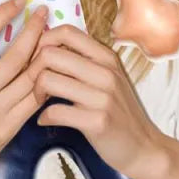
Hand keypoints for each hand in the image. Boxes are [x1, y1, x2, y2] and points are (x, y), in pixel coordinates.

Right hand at [0, 0, 47, 178]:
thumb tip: (5, 24)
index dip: (1, 16)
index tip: (19, 1)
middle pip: (11, 58)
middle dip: (32, 32)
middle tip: (43, 14)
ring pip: (27, 79)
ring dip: (45, 56)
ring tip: (55, 38)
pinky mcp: (4, 130)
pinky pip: (33, 100)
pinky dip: (46, 82)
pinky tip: (55, 68)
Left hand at [27, 24, 168, 178]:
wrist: (144, 147)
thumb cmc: (120, 111)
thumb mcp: (109, 79)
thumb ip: (85, 62)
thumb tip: (50, 48)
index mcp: (107, 58)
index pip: (67, 32)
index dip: (44, 41)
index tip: (39, 58)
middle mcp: (105, 72)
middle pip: (50, 54)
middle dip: (33, 69)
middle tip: (36, 83)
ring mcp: (102, 97)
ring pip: (48, 80)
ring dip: (36, 92)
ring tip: (40, 101)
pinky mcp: (97, 122)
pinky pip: (56, 112)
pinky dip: (43, 117)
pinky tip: (46, 120)